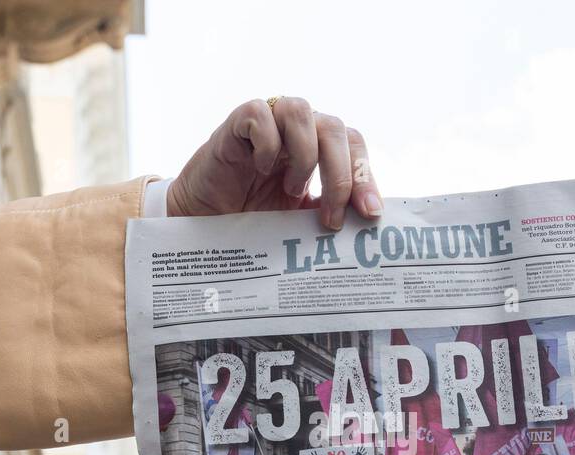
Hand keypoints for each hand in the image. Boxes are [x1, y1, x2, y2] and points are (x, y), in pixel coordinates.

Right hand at [167, 98, 382, 231]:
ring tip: (291, 189)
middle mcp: (297, 129)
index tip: (370, 213)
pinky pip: (261, 114)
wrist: (205, 222)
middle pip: (336, 128)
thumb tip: (367, 218)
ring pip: (302, 112)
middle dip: (342, 176)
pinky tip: (260, 170)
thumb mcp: (299, 218)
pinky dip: (268, 145)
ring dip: (305, 157)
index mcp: (317, 146)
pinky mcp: (237, 122)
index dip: (365, 176)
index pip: (353, 145)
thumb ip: (328, 209)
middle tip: (331, 218)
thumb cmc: (252, 216)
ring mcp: (268, 121)